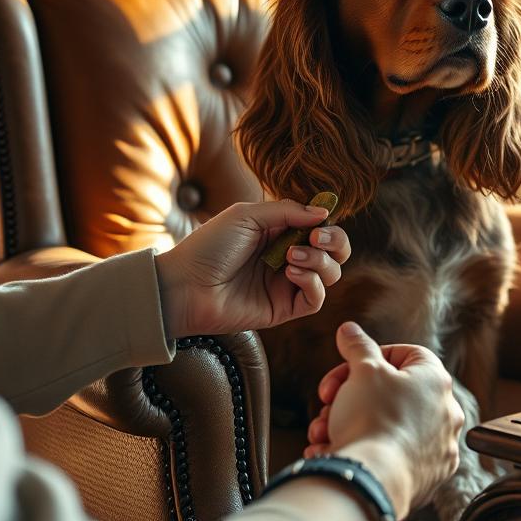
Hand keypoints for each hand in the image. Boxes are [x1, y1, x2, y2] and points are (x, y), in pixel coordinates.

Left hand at [154, 200, 350, 337]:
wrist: (185, 285)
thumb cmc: (209, 246)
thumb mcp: (247, 215)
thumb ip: (288, 211)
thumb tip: (325, 212)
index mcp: (280, 233)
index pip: (320, 227)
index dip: (327, 223)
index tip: (320, 220)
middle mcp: (288, 257)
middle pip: (335, 252)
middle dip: (335, 242)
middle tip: (317, 238)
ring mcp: (287, 284)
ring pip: (330, 274)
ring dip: (319, 260)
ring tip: (291, 256)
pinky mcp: (284, 309)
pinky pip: (316, 298)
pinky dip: (312, 282)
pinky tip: (290, 272)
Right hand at [302, 322, 463, 518]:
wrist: (375, 479)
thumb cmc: (374, 419)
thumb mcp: (363, 370)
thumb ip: (358, 346)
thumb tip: (350, 330)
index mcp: (437, 380)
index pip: (405, 354)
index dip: (370, 358)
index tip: (348, 370)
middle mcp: (446, 412)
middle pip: (391, 393)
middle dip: (350, 397)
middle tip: (328, 403)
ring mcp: (438, 446)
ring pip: (386, 426)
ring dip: (348, 424)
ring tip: (322, 432)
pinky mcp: (427, 476)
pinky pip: (390, 456)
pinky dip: (364, 452)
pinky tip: (334, 452)